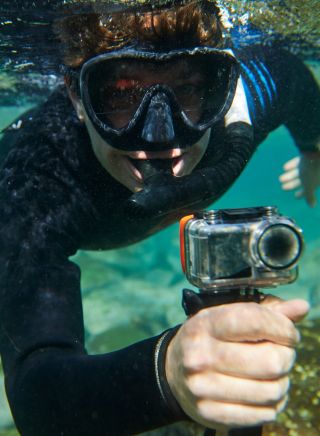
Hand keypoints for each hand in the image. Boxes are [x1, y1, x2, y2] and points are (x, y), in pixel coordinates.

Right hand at [165, 296, 308, 429]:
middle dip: (286, 356)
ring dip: (283, 381)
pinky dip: (273, 403)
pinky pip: (264, 414)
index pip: (255, 321)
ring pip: (272, 390)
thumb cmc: (208, 338)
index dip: (283, 327)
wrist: (173, 371)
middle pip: (270, 360)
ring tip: (273, 372)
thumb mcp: (228, 315)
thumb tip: (301, 307)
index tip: (289, 332)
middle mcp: (201, 355)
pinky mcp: (211, 413)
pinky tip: (264, 390)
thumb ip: (267, 310)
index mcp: (206, 324)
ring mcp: (204, 387)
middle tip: (281, 352)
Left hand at [279, 152, 319, 206]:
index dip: (304, 193)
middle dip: (294, 184)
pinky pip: (302, 160)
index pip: (312, 189)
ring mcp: (315, 162)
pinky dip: (294, 164)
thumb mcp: (310, 185)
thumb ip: (309, 195)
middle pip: (306, 179)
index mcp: (319, 180)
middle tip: (283, 187)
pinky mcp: (311, 152)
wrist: (316, 150)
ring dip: (291, 175)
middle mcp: (318, 172)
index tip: (295, 196)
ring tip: (280, 179)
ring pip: (302, 170)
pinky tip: (285, 167)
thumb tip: (312, 206)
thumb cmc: (313, 171)